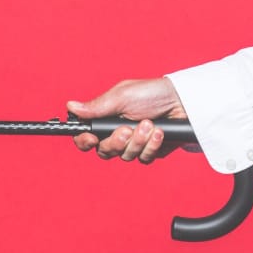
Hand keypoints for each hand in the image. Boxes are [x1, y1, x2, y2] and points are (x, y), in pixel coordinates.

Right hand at [68, 77, 187, 163]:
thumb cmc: (151, 93)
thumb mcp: (122, 96)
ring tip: (149, 124)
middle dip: (116, 142)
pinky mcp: (149, 151)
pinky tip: (160, 133)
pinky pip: (143, 159)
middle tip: (127, 129)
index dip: (84, 141)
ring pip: (125, 156)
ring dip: (138, 141)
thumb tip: (70, 106)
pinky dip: (151, 146)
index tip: (92, 139)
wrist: (182, 102)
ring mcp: (134, 144)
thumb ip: (97, 107)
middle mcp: (117, 133)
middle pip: (104, 151)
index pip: (85, 137)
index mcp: (106, 118)